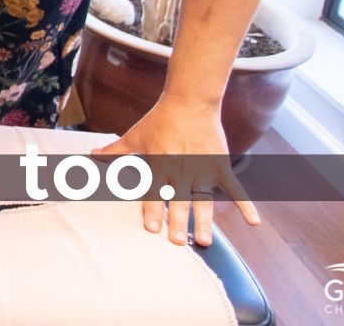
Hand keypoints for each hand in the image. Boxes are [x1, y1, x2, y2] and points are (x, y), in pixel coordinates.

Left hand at [93, 99, 256, 245]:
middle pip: (179, 200)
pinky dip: (245, 204)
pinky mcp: (221, 166)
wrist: (190, 101)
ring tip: (205, 241)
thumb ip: (115, 151)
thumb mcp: (135, 136)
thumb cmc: (159, 120)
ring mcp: (203, 169)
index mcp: (159, 164)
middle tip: (178, 242)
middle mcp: (181, 169)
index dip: (153, 210)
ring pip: (204, 199)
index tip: (152, 229)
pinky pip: (235, 188)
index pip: (154, 191)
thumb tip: (91, 155)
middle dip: (178, 221)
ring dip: (205, 220)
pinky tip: (253, 222)